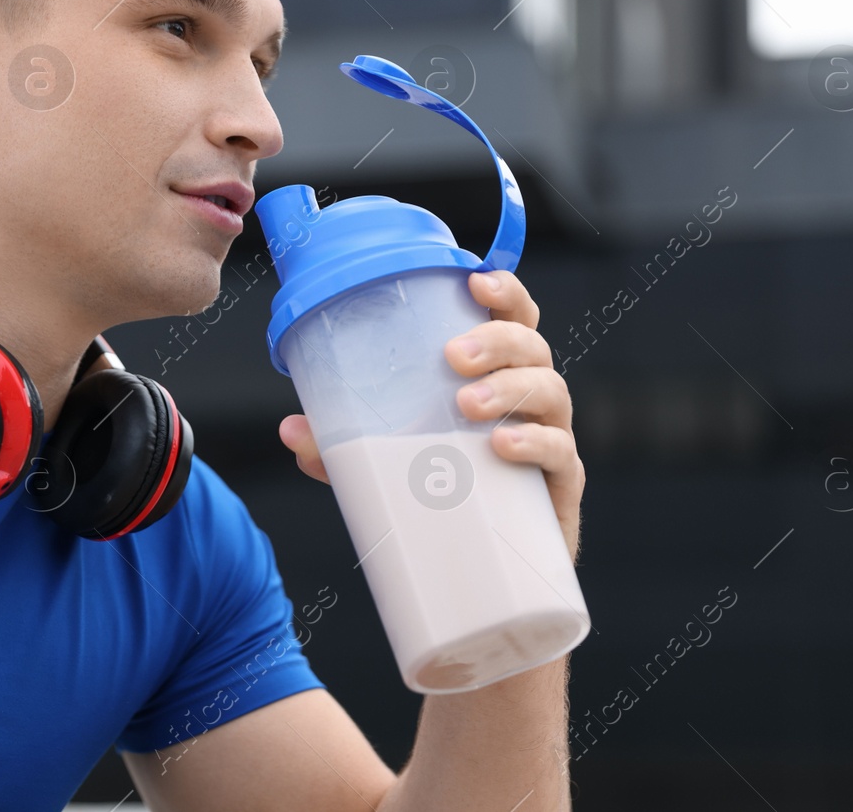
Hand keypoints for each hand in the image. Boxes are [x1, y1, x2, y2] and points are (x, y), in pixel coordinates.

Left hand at [278, 269, 584, 562]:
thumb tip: (291, 430)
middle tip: (453, 356)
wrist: (486, 571)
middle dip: (497, 340)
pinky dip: (534, 443)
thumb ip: (340, 447)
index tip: (475, 280)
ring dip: (510, 388)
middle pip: (532, 345)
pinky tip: (502, 446)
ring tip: (467, 404)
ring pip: (549, 391)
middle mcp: (529, 395)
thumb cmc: (444, 491)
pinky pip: (561, 453)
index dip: (503, 290)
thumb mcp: (386, 461)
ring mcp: (550, 436)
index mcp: (495, 372)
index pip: (512, 316)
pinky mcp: (560, 484)